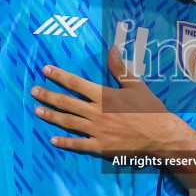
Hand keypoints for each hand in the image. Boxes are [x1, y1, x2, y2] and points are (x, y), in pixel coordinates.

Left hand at [32, 48, 191, 155]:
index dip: (59, 75)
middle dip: (48, 95)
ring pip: (68, 122)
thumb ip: (120, 68)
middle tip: (34, 91)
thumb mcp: (136, 86)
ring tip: (37, 111)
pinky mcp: (101, 147)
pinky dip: (65, 142)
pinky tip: (53, 140)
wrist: (161, 136)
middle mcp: (97, 113)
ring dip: (51, 116)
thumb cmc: (151, 110)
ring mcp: (97, 131)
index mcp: (105, 96)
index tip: (46, 70)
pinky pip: (78, 144)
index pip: (76, 83)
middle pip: (66, 102)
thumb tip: (112, 48)